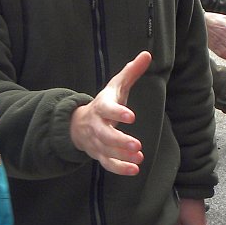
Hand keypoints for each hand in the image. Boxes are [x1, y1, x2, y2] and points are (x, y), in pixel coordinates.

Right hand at [70, 51, 151, 174]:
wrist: (79, 124)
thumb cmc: (104, 103)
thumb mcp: (116, 86)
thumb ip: (131, 72)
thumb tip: (147, 54)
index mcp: (101, 106)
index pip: (107, 109)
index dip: (118, 113)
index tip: (131, 116)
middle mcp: (96, 125)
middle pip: (105, 135)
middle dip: (120, 141)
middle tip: (137, 145)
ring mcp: (96, 142)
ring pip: (107, 151)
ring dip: (123, 156)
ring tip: (140, 157)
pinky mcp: (100, 154)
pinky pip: (108, 164)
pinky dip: (120, 168)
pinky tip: (135, 170)